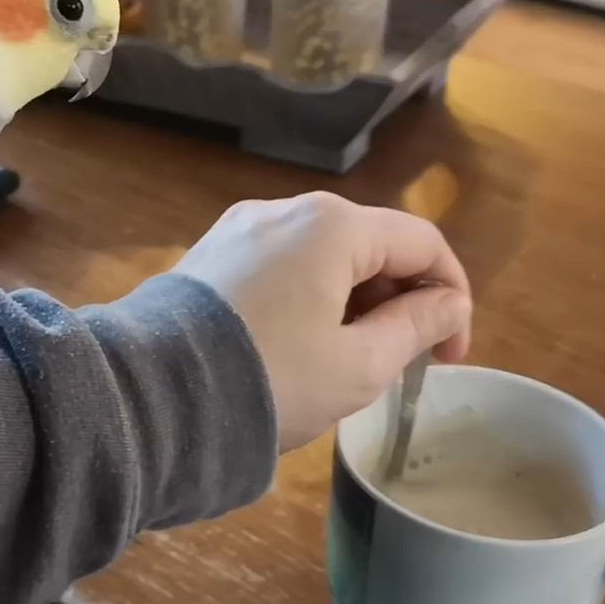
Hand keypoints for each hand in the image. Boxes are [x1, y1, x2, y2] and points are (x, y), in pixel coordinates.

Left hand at [174, 192, 472, 451]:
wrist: (153, 396)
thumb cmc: (271, 379)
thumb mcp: (358, 365)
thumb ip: (415, 326)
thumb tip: (448, 302)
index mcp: (332, 224)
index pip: (422, 242)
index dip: (451, 296)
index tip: (450, 357)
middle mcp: (285, 209)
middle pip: (370, 243)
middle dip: (399, 299)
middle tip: (401, 363)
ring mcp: (239, 228)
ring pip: (323, 255)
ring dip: (353, 300)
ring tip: (348, 362)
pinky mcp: (209, 254)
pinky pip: (280, 265)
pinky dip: (308, 297)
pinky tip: (299, 346)